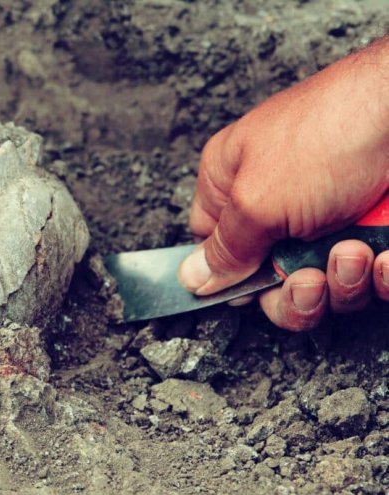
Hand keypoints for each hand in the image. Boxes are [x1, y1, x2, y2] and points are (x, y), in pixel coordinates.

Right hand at [179, 36, 388, 330]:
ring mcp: (328, 219)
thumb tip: (193, 277)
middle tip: (309, 279)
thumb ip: (224, 248)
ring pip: (324, 288)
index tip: (251, 290)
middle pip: (269, 283)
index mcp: (231, 184)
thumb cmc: (332, 132)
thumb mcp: (258, 200)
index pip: (212, 248)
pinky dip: (379, 275)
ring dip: (342, 282)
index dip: (229, 279)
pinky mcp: (371, 230)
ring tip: (355, 249)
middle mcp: (276, 205)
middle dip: (295, 294)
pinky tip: (383, 256)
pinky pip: (369, 278)